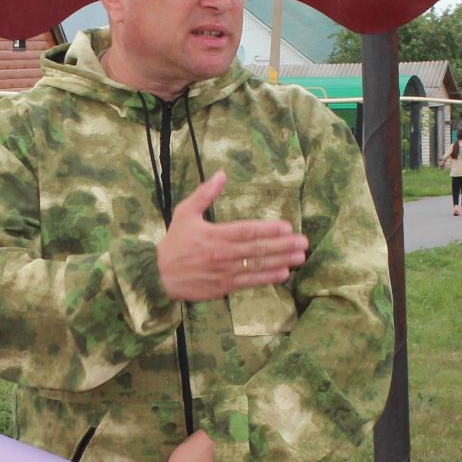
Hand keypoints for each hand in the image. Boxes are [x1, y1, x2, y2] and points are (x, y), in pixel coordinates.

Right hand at [154, 171, 308, 301]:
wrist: (158, 275)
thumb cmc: (174, 242)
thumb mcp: (185, 212)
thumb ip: (204, 194)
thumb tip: (221, 174)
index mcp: (214, 235)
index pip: (246, 231)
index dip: (268, 230)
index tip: (287, 227)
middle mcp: (222, 254)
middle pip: (257, 250)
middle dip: (283, 246)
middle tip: (303, 242)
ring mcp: (224, 273)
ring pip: (257, 266)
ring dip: (281, 262)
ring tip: (300, 258)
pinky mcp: (224, 287)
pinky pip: (249, 282)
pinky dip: (267, 278)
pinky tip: (283, 274)